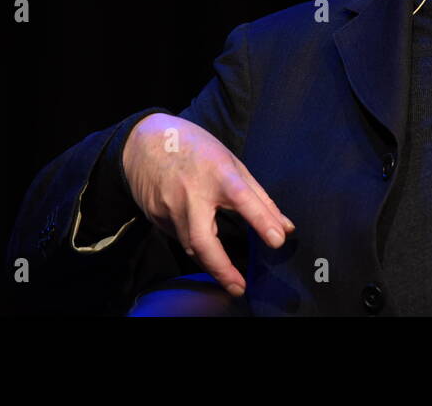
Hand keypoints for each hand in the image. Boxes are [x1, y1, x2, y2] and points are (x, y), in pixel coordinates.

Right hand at [123, 113, 294, 296]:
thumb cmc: (198, 150)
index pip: (242, 198)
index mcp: (218, 174)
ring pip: (190, 246)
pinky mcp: (157, 218)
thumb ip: (259, 198)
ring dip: (211, 264)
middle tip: (240, 287)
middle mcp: (191, 194)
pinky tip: (206, 249)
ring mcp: (169, 208)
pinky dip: (196, 247)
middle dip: (221, 267)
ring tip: (230, 279)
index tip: (277, 240)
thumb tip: (286, 228)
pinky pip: (180, 239)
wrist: (145, 143)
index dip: (261, 220)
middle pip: (202, 239)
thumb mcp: (233, 163)